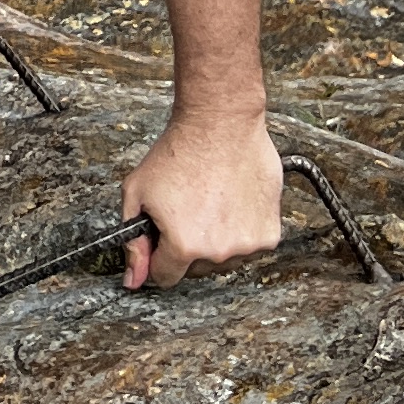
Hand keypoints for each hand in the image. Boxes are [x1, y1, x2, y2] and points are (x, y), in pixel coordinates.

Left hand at [120, 107, 283, 288]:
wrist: (220, 123)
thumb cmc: (179, 151)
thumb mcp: (137, 193)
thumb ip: (134, 242)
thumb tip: (134, 280)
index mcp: (183, 246)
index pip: (165, 277)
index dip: (157, 258)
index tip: (161, 242)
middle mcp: (218, 251)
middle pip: (195, 269)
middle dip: (186, 247)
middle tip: (186, 213)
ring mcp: (247, 244)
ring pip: (224, 258)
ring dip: (216, 240)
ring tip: (210, 203)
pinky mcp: (269, 233)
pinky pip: (249, 245)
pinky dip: (241, 229)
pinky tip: (231, 202)